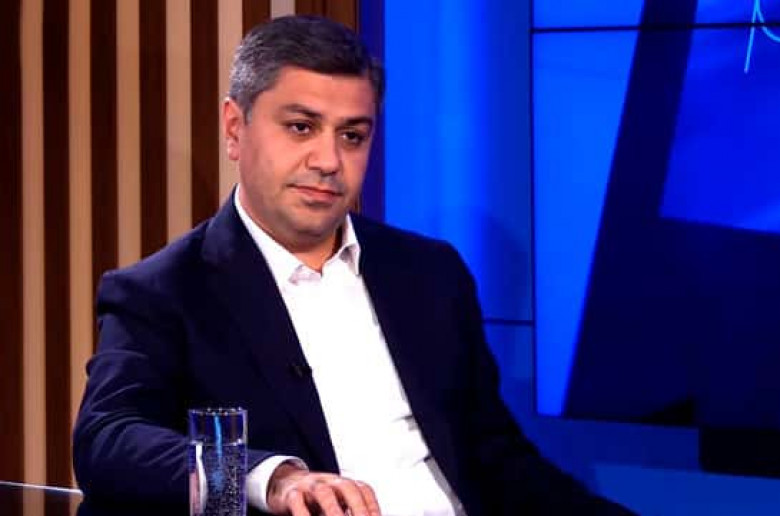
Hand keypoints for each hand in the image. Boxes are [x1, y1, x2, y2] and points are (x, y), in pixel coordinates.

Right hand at [266, 463, 380, 515]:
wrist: (286, 482)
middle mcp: (330, 481)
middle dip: (358, 507)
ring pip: (323, 493)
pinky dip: (303, 513)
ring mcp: (310, 485)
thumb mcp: (337, 503)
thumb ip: (350, 511)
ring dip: (333, 510)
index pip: (364, 490)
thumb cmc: (319, 499)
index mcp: (344, 483)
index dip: (372, 506)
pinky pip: (297, 501)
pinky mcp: (291, 493)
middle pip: (348, 488)